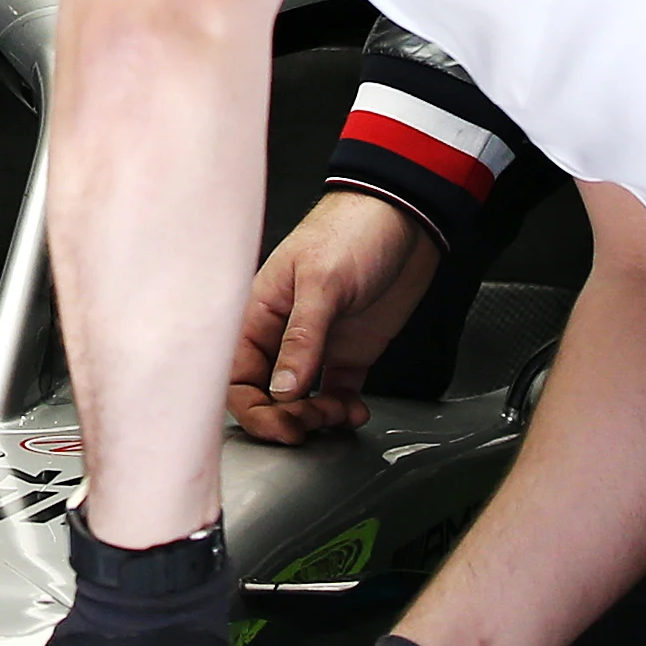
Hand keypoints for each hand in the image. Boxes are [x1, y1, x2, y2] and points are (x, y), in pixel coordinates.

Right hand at [230, 190, 442, 444]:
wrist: (407, 219)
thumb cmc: (352, 232)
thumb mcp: (322, 283)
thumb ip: (301, 339)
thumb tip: (283, 391)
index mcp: (259, 313)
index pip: (238, 377)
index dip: (254, 410)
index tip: (283, 426)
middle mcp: (282, 334)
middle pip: (267, 396)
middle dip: (288, 417)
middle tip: (317, 420)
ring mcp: (317, 345)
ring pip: (301, 401)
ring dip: (317, 418)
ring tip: (341, 415)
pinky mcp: (349, 351)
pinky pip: (336, 393)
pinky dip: (343, 410)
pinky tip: (356, 411)